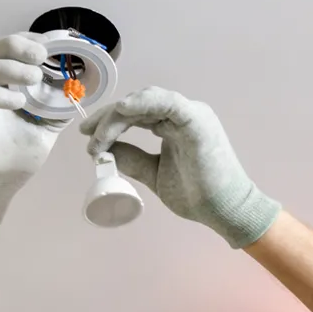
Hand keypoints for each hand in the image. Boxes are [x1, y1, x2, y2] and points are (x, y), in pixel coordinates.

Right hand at [0, 33, 69, 228]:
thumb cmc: (12, 160)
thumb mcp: (43, 130)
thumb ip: (56, 109)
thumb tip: (77, 90)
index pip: (6, 51)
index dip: (26, 41)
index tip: (49, 43)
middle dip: (16, 47)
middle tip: (40, 55)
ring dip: (9, 69)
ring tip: (34, 77)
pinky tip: (16, 102)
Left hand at [79, 88, 280, 247]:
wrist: (224, 211)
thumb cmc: (198, 195)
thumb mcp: (154, 173)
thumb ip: (133, 158)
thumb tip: (106, 150)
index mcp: (174, 124)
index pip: (136, 113)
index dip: (109, 121)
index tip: (89, 137)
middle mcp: (182, 115)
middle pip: (137, 104)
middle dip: (108, 117)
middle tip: (88, 135)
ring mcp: (190, 115)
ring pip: (146, 101)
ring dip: (118, 115)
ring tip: (100, 135)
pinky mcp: (197, 121)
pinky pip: (168, 102)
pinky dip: (143, 102)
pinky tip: (123, 110)